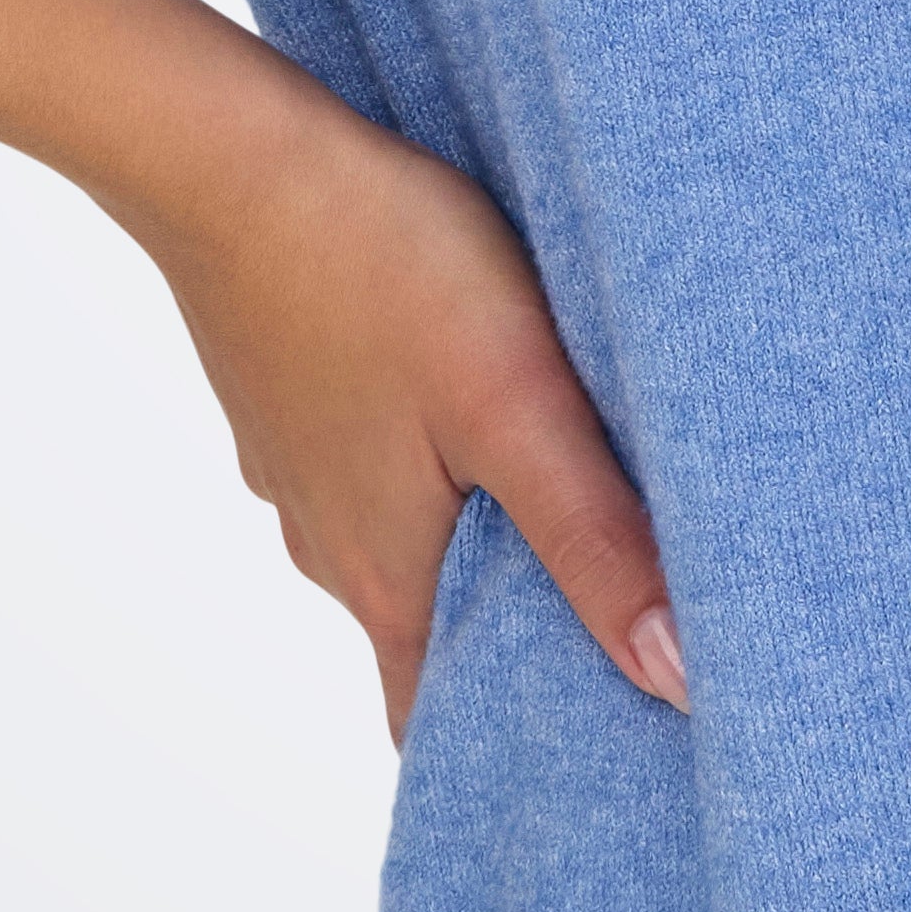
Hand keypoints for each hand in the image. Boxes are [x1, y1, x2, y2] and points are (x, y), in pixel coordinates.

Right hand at [115, 56, 682, 743]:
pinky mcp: (294, 399)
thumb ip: (596, 540)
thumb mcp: (518, 403)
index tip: (603, 758)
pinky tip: (480, 406)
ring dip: (482, 541)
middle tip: (625, 622)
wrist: (230, 153)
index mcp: (386, 578)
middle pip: (432, 637)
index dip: (517, 754)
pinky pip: (374, 464)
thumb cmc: (380, 266)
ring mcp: (301, 470)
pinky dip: (433, 463)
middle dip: (519, 642)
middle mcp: (331, 546)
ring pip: (405, 542)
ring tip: (578, 502)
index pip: (441, 728)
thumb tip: (680, 682)